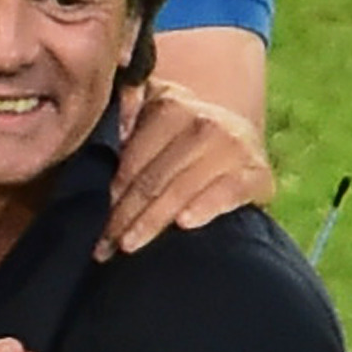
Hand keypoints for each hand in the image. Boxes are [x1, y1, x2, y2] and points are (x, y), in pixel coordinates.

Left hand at [96, 79, 273, 260]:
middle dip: (124, 216)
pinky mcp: (258, 173)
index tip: (94, 222)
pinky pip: (227, 193)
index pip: (133, 159)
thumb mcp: (152, 110)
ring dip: (151, 222)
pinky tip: (184, 224)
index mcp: (170, 105)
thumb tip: (113, 113)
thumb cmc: (179, 134)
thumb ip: (128, 105)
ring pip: (181, 190)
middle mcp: (203, 122)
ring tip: (128, 246)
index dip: (112, 193)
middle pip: (152, 179)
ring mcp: (232, 146)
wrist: (237, 140)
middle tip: (104, 247)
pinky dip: (204, 207)